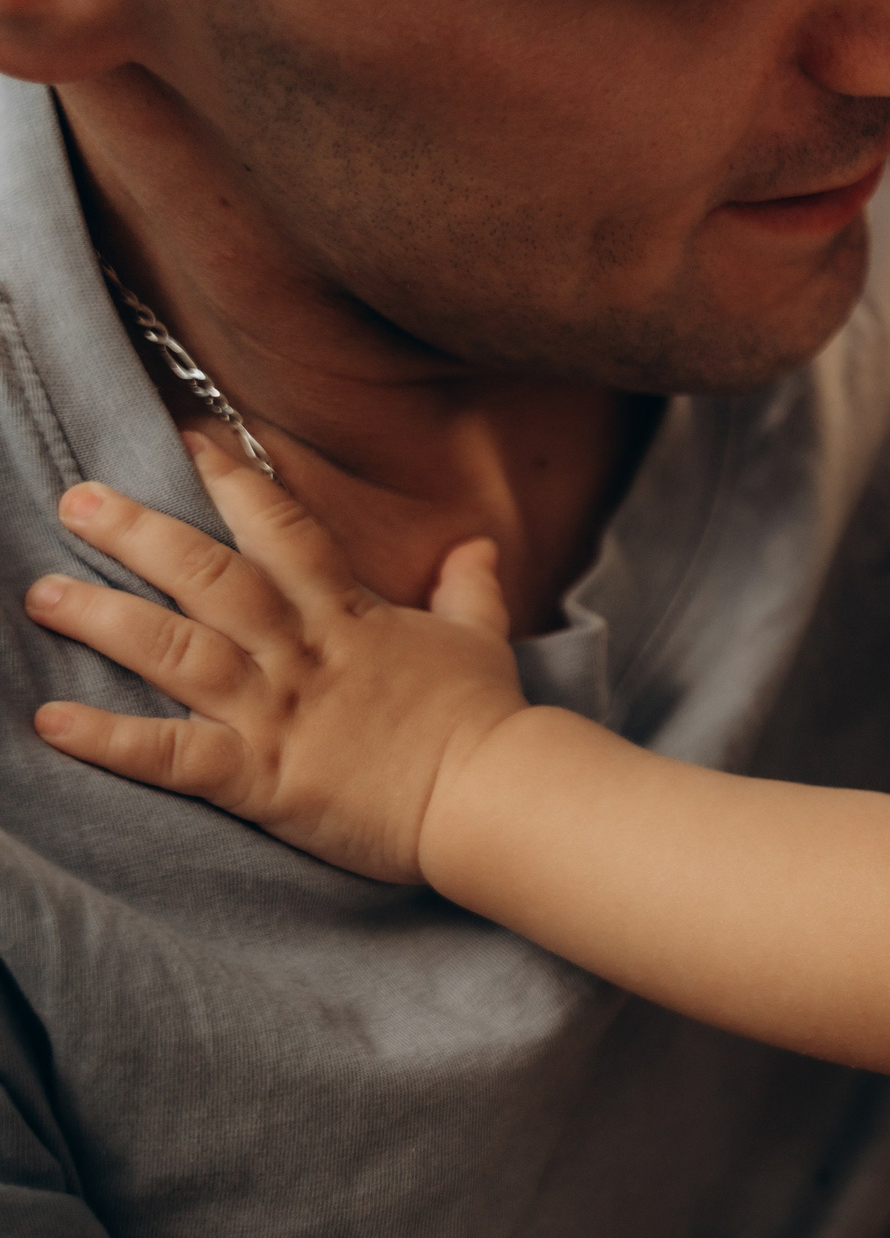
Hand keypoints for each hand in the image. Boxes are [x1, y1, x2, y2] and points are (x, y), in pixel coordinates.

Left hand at [24, 436, 524, 883]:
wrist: (495, 796)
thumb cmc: (488, 722)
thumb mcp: (481, 643)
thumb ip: (471, 590)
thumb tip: (477, 545)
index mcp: (350, 618)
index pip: (285, 532)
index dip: (235, 482)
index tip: (189, 441)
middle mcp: (302, 654)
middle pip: (210, 578)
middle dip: (139, 534)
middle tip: (77, 500)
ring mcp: (278, 713)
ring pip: (177, 652)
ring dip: (104, 619)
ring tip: (42, 594)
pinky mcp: (262, 778)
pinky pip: (174, 755)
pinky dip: (112, 740)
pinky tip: (53, 723)